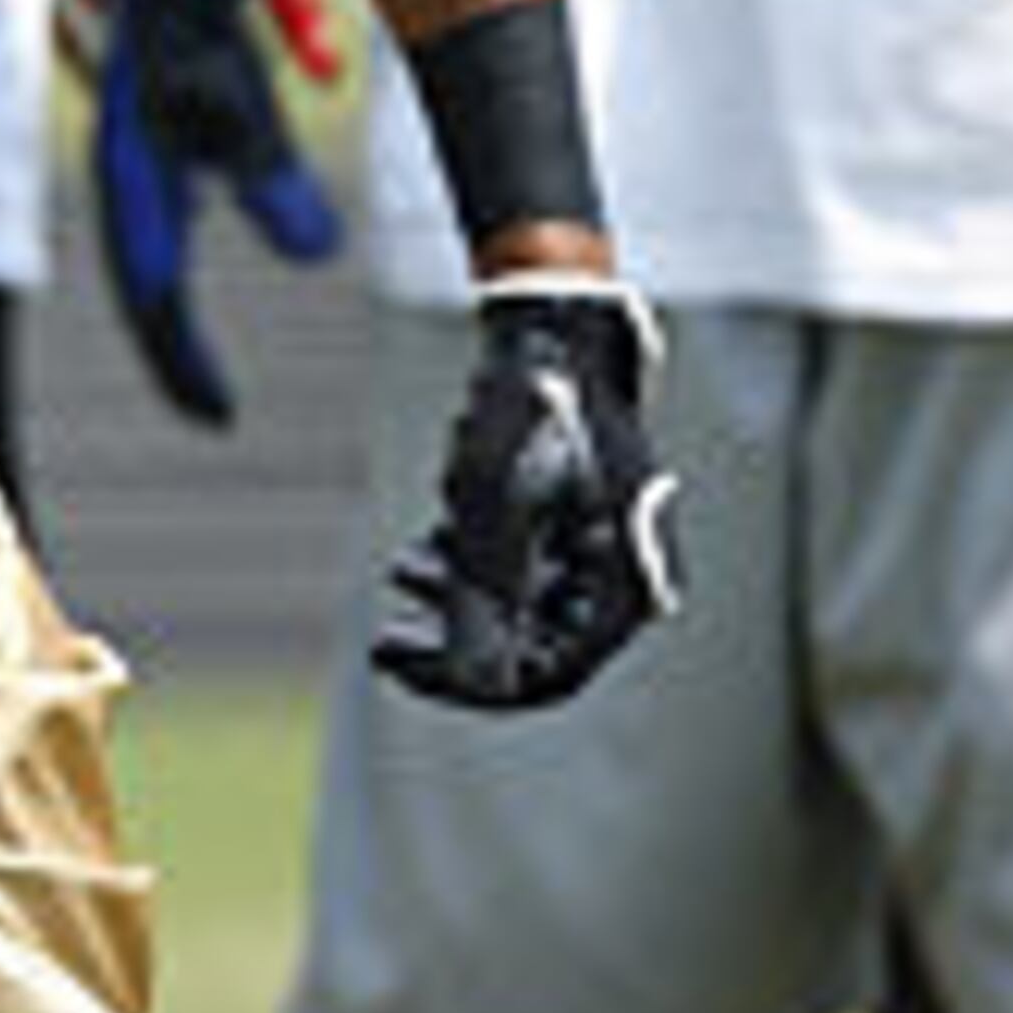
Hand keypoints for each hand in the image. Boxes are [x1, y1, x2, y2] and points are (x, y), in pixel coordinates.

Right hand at [91, 0, 344, 427]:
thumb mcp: (241, 105)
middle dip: (175, 352)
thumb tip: (317, 255)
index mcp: (134, 187)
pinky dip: (179, 246)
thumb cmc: (193, 24)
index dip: (185, 364)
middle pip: (145, 288)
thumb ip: (273, 181)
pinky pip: (163, 211)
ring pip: (150, 252)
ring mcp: (138, 156)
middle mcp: (127, 180)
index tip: (220, 414)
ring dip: (173, 307)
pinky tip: (203, 230)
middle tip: (211, 407)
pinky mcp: (158, 131)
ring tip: (197, 360)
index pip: (156, 299)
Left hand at [374, 274, 678, 714]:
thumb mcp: (495, 503)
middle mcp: (619, 578)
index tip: (402, 663)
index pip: (547, 674)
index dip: (467, 682)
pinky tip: (428, 546)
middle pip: (529, 648)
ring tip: (404, 570)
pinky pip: (519, 574)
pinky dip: (471, 568)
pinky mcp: (572, 527)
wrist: (552, 330)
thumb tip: (470, 675)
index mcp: (621, 584)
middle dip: (451, 640)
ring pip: (518, 612)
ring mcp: (597, 552)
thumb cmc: (535, 410)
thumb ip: (483, 595)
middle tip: (390, 631)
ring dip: (454, 601)